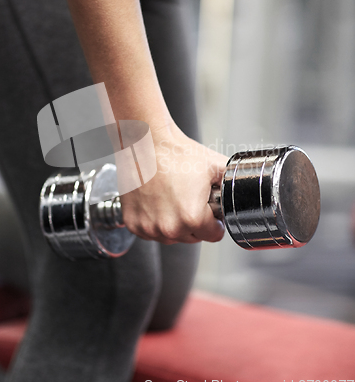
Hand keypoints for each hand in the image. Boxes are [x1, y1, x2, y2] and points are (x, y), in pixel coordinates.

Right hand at [120, 123, 227, 243]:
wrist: (145, 144)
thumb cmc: (175, 153)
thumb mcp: (215, 166)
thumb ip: (233, 184)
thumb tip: (248, 189)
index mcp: (192, 218)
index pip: (214, 235)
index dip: (214, 221)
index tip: (209, 208)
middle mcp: (169, 228)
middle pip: (192, 238)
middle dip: (195, 222)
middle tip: (189, 198)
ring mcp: (149, 228)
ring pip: (171, 237)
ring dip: (174, 224)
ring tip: (172, 198)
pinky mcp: (133, 223)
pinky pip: (150, 232)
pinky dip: (154, 221)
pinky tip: (157, 202)